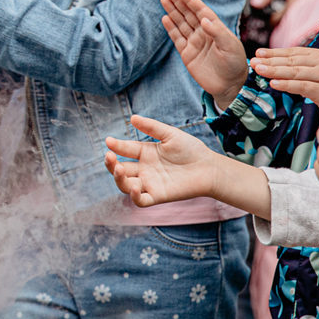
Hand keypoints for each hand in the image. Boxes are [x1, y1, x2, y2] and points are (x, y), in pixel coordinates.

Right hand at [105, 113, 220, 206]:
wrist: (210, 168)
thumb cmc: (191, 150)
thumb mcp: (170, 135)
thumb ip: (151, 127)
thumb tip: (132, 118)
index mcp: (145, 153)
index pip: (125, 150)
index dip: (115, 146)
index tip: (108, 141)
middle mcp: (144, 169)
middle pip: (120, 169)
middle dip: (111, 164)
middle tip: (109, 157)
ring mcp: (150, 183)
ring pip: (125, 185)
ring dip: (118, 178)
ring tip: (118, 169)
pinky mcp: (158, 196)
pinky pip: (140, 200)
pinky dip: (134, 196)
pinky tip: (133, 187)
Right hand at [161, 0, 247, 108]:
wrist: (230, 86)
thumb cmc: (235, 64)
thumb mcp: (231, 47)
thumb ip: (217, 32)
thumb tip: (203, 19)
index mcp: (216, 28)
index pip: (201, 11)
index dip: (191, 0)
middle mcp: (204, 32)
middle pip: (188, 14)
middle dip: (179, 1)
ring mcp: (194, 42)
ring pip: (181, 23)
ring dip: (172, 11)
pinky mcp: (187, 53)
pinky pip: (177, 38)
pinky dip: (171, 28)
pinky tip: (165, 18)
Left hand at [252, 46, 318, 117]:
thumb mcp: (315, 71)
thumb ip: (298, 66)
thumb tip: (271, 63)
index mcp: (318, 55)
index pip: (291, 52)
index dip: (273, 53)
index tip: (257, 54)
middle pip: (291, 61)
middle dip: (270, 61)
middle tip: (253, 62)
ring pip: (294, 72)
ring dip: (274, 71)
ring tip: (258, 70)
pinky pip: (302, 86)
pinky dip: (286, 85)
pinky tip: (274, 84)